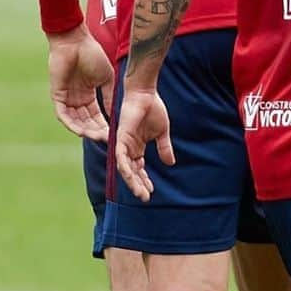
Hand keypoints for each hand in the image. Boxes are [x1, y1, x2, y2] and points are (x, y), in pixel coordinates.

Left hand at [47, 25, 112, 140]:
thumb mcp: (106, 79)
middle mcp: (76, 99)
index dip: (104, 126)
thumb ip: (110, 96)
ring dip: (86, 131)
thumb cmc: (92, 55)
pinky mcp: (57, 96)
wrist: (75, 42)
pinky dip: (72, 124)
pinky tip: (82, 132)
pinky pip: (63, 115)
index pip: (96, 116)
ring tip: (98, 137)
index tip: (114, 134)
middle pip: (86, 121)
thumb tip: (116, 114)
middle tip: (108, 140)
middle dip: (97, 132)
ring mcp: (66, 98)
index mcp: (87, 95)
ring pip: (75, 121)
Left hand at [115, 87, 173, 201]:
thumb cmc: (152, 108)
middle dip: (139, 185)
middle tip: (145, 197)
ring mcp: (123, 144)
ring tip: (141, 193)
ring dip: (133, 181)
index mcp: (136, 146)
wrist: (146, 93)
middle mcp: (128, 147)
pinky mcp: (120, 138)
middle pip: (131, 172)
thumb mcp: (162, 132)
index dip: (144, 180)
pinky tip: (133, 178)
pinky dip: (126, 168)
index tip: (151, 192)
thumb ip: (164, 148)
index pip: (138, 169)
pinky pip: (120, 157)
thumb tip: (170, 163)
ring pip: (125, 168)